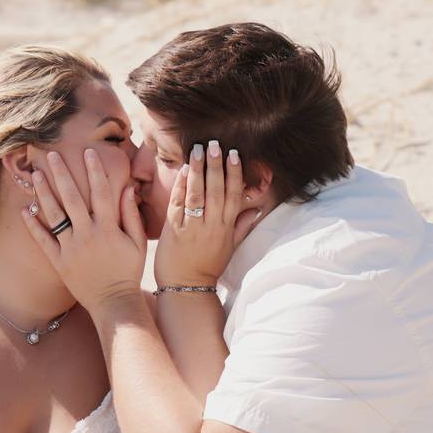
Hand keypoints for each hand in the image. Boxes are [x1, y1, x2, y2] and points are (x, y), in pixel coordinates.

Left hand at [22, 149, 146, 313]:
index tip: (87, 152)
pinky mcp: (59, 261)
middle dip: (62, 174)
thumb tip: (128, 187)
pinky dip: (33, 225)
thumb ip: (131, 215)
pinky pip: (43, 240)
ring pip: (54, 215)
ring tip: (36, 174)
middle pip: (72, 198)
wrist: (114, 303)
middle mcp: (87, 235)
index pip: (100, 192)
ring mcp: (70, 248)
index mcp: (108, 229)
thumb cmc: (129, 272)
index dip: (94, 171)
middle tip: (51, 155)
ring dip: (44, 193)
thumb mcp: (138, 243)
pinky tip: (25, 209)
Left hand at [154, 140, 259, 287]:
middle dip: (215, 166)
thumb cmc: (208, 266)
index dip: (234, 174)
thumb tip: (259, 208)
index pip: (234, 195)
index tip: (234, 154)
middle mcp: (211, 225)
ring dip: (197, 170)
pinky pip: (177, 204)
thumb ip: (243, 225)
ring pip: (197, 194)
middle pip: (216, 190)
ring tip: (197, 150)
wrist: (186, 287)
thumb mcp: (231, 247)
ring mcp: (192, 227)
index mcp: (226, 228)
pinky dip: (180, 186)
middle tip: (215, 144)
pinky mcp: (173, 230)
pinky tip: (182, 171)